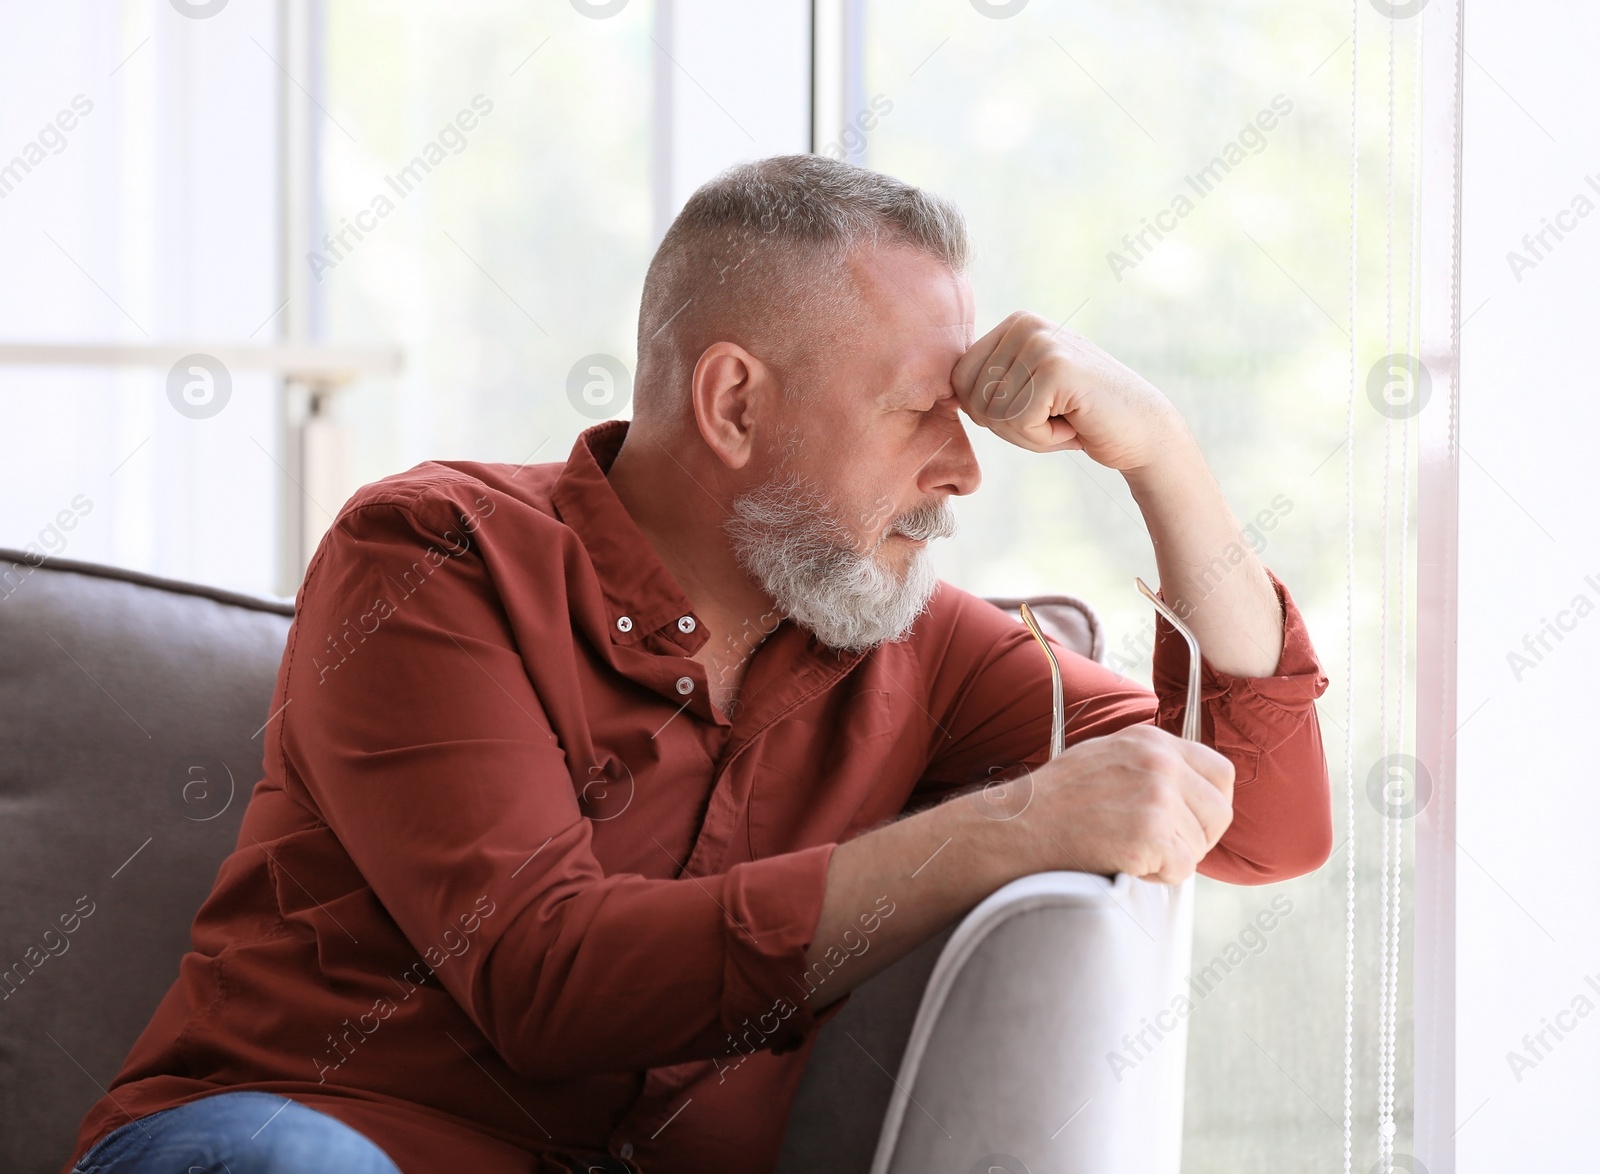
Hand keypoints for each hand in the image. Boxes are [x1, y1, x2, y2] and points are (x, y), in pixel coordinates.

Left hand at [950, 311, 1187, 470]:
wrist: (1142, 430)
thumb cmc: (1077, 418)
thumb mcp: (1023, 393)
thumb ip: (985, 385)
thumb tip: (943, 392)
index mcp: (1013, 323)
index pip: (959, 382)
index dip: (991, 413)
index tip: (1035, 408)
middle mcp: (1024, 323)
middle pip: (972, 399)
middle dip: (1009, 426)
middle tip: (1053, 416)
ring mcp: (1041, 341)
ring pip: (993, 414)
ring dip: (1028, 434)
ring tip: (1066, 417)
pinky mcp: (1055, 367)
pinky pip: (1018, 423)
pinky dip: (1044, 438)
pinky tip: (1075, 423)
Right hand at [1017, 725, 1234, 883]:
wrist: (1019, 827)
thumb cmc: (1054, 801)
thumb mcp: (1105, 758)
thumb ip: (1149, 766)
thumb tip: (1189, 794)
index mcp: (1151, 740)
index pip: (1220, 772)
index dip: (1211, 804)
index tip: (1191, 822)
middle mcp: (1159, 762)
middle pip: (1219, 812)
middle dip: (1197, 837)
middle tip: (1160, 847)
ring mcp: (1157, 796)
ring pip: (1200, 845)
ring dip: (1170, 858)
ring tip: (1126, 849)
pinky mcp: (1151, 833)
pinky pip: (1182, 869)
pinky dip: (1157, 876)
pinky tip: (1124, 862)